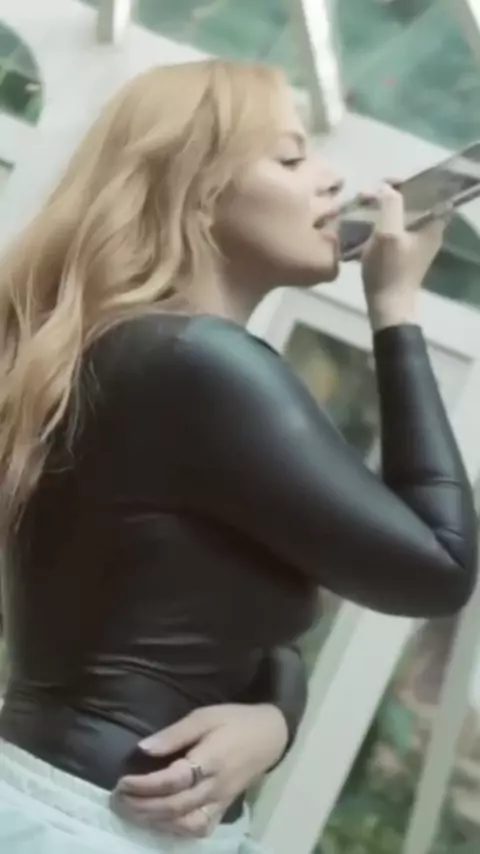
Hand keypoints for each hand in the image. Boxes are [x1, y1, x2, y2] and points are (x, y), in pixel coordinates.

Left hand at [112, 703, 287, 837]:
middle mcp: (215, 787)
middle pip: (174, 807)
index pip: (173, 781)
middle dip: (142, 807)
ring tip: (130, 811)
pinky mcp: (223, 809)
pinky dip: (175, 830)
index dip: (145, 785)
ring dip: (154, 822)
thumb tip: (142, 748)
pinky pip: (198, 829)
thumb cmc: (234, 720)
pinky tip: (157, 822)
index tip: (122, 781)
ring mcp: (220, 802)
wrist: (269, 735)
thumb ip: (174, 734)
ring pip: (185, 824)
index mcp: (210, 760)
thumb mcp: (204, 716)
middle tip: (117, 799)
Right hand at [361, 183, 448, 330]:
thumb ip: (390, 205)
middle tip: (366, 195)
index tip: (388, 182)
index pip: (432, 191)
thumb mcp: (388, 233)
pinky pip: (393, 232)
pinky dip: (379, 225)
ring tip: (360, 207)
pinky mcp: (403, 255)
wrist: (387, 307)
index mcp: (432, 224)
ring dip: (381, 210)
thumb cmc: (389, 270)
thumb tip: (387, 188)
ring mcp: (416, 244)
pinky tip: (361, 226)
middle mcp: (428, 232)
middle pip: (412, 203)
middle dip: (389, 196)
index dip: (412, 182)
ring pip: (400, 217)